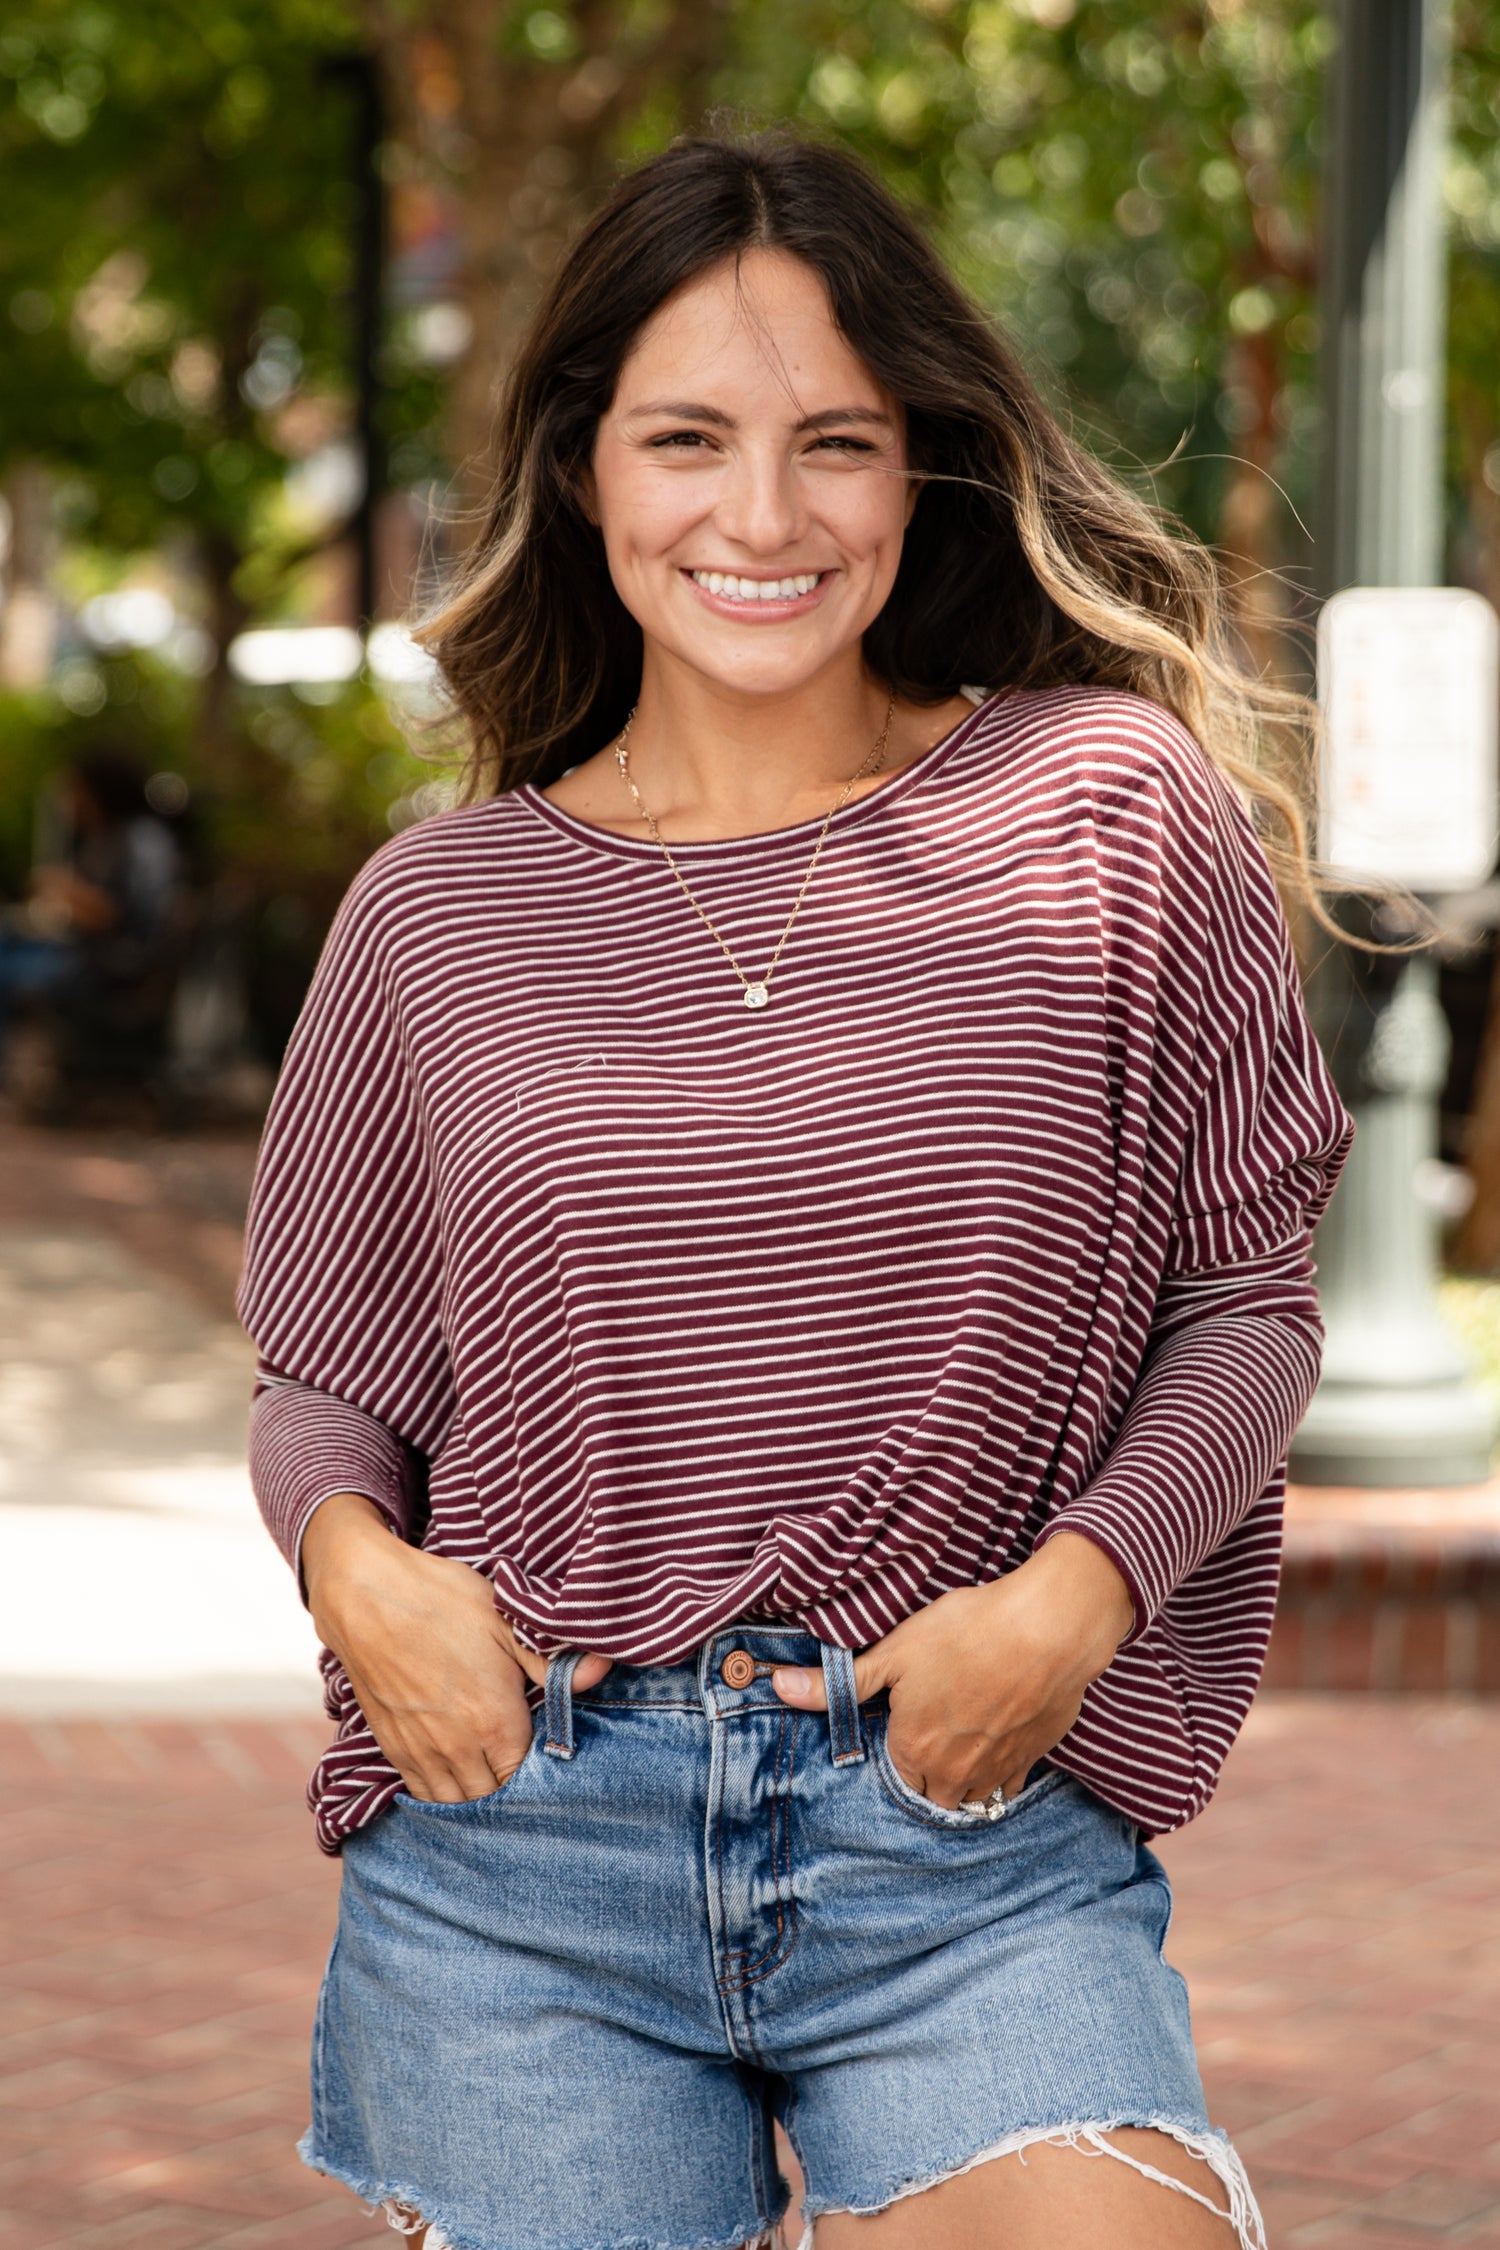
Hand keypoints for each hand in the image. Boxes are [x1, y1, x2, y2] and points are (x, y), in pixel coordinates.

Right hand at [301, 1493, 611, 1801]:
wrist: (367, 1597)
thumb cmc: (443, 1602)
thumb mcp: (507, 1621)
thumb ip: (552, 1660)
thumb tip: (603, 1669)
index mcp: (495, 1722)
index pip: (527, 1782)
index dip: (542, 1779)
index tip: (551, 1765)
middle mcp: (459, 1748)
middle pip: (493, 1802)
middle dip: (511, 1797)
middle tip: (526, 1778)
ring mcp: (422, 1752)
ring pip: (455, 1806)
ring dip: (477, 1802)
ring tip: (493, 1784)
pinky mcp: (393, 1747)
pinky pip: (421, 1794)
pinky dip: (442, 1797)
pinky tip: (456, 1781)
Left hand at [771, 1534, 1132, 1807]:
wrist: (1047, 1630)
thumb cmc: (966, 1635)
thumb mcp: (893, 1652)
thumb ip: (838, 1682)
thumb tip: (777, 1686)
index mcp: (914, 1751)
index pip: (894, 1781)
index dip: (894, 1758)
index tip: (898, 1735)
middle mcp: (956, 1773)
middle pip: (933, 1795)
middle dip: (926, 1777)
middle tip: (927, 1742)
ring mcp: (1000, 1769)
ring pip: (973, 1795)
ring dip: (962, 1782)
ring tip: (958, 1748)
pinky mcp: (1036, 1755)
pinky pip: (1011, 1783)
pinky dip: (1001, 1773)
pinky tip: (997, 1743)